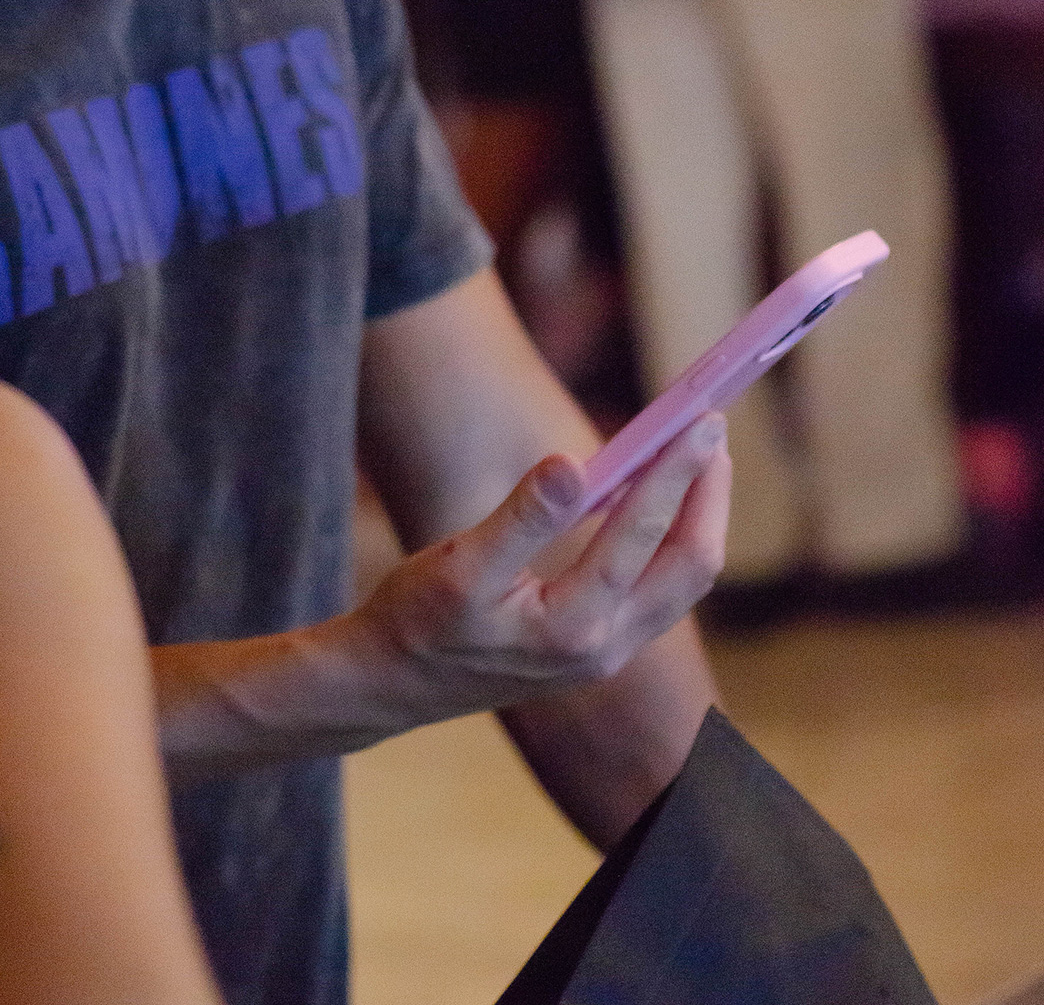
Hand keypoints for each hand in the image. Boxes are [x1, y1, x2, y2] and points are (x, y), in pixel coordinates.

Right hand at [353, 416, 729, 727]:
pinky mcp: (598, 647)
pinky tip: (658, 501)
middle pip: (690, 566)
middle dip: (708, 494)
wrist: (394, 685)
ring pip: (682, 582)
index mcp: (573, 626)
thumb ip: (521, 517)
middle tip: (711, 428)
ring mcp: (606, 652)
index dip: (676, 471)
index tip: (701, 420)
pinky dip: (671, 539)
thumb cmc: (419, 620)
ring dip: (697, 517)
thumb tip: (572, 464)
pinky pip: (658, 590)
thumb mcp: (460, 565)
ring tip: (699, 458)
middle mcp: (604, 647)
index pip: (644, 534)